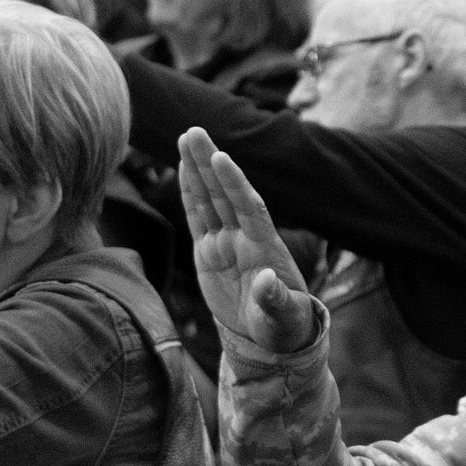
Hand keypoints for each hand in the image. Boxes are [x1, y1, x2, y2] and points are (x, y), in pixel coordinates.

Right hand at [176, 130, 318, 355]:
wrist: (271, 334)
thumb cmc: (283, 324)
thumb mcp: (282, 317)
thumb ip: (275, 299)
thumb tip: (267, 281)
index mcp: (264, 248)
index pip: (248, 208)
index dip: (235, 183)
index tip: (221, 156)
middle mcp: (244, 238)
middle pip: (224, 194)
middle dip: (209, 163)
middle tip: (194, 131)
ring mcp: (225, 242)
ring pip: (209, 199)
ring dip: (197, 169)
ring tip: (185, 138)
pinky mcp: (209, 252)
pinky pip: (197, 217)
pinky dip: (190, 193)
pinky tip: (182, 168)